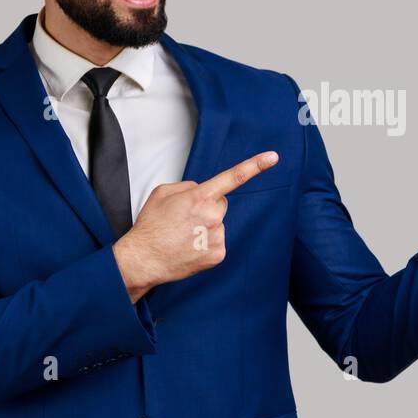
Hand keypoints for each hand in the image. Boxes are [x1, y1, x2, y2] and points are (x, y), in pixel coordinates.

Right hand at [113, 151, 279, 300]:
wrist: (144, 260)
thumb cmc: (151, 226)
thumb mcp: (162, 193)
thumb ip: (188, 186)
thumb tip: (202, 189)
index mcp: (200, 197)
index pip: (233, 177)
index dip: (254, 166)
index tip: (272, 157)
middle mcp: (212, 216)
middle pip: (220, 203)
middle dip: (207, 207)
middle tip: (184, 219)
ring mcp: (217, 236)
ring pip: (218, 223)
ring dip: (205, 226)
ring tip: (182, 235)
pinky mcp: (218, 253)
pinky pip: (217, 241)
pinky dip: (206, 243)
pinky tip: (189, 246)